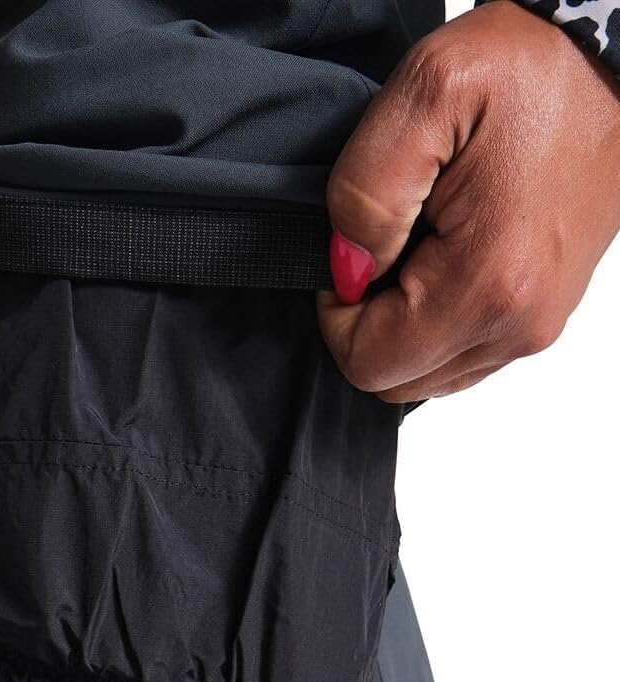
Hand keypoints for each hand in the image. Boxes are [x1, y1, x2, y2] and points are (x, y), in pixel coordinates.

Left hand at [318, 0, 619, 402]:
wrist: (612, 53)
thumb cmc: (530, 69)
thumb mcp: (424, 94)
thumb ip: (364, 196)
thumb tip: (347, 271)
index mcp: (488, 285)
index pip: (367, 364)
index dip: (337, 313)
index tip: (355, 250)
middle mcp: (520, 323)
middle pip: (396, 380)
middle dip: (367, 321)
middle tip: (387, 243)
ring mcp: (538, 324)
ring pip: (427, 372)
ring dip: (400, 320)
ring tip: (419, 241)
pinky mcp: (545, 313)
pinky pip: (462, 351)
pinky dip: (434, 316)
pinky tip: (443, 252)